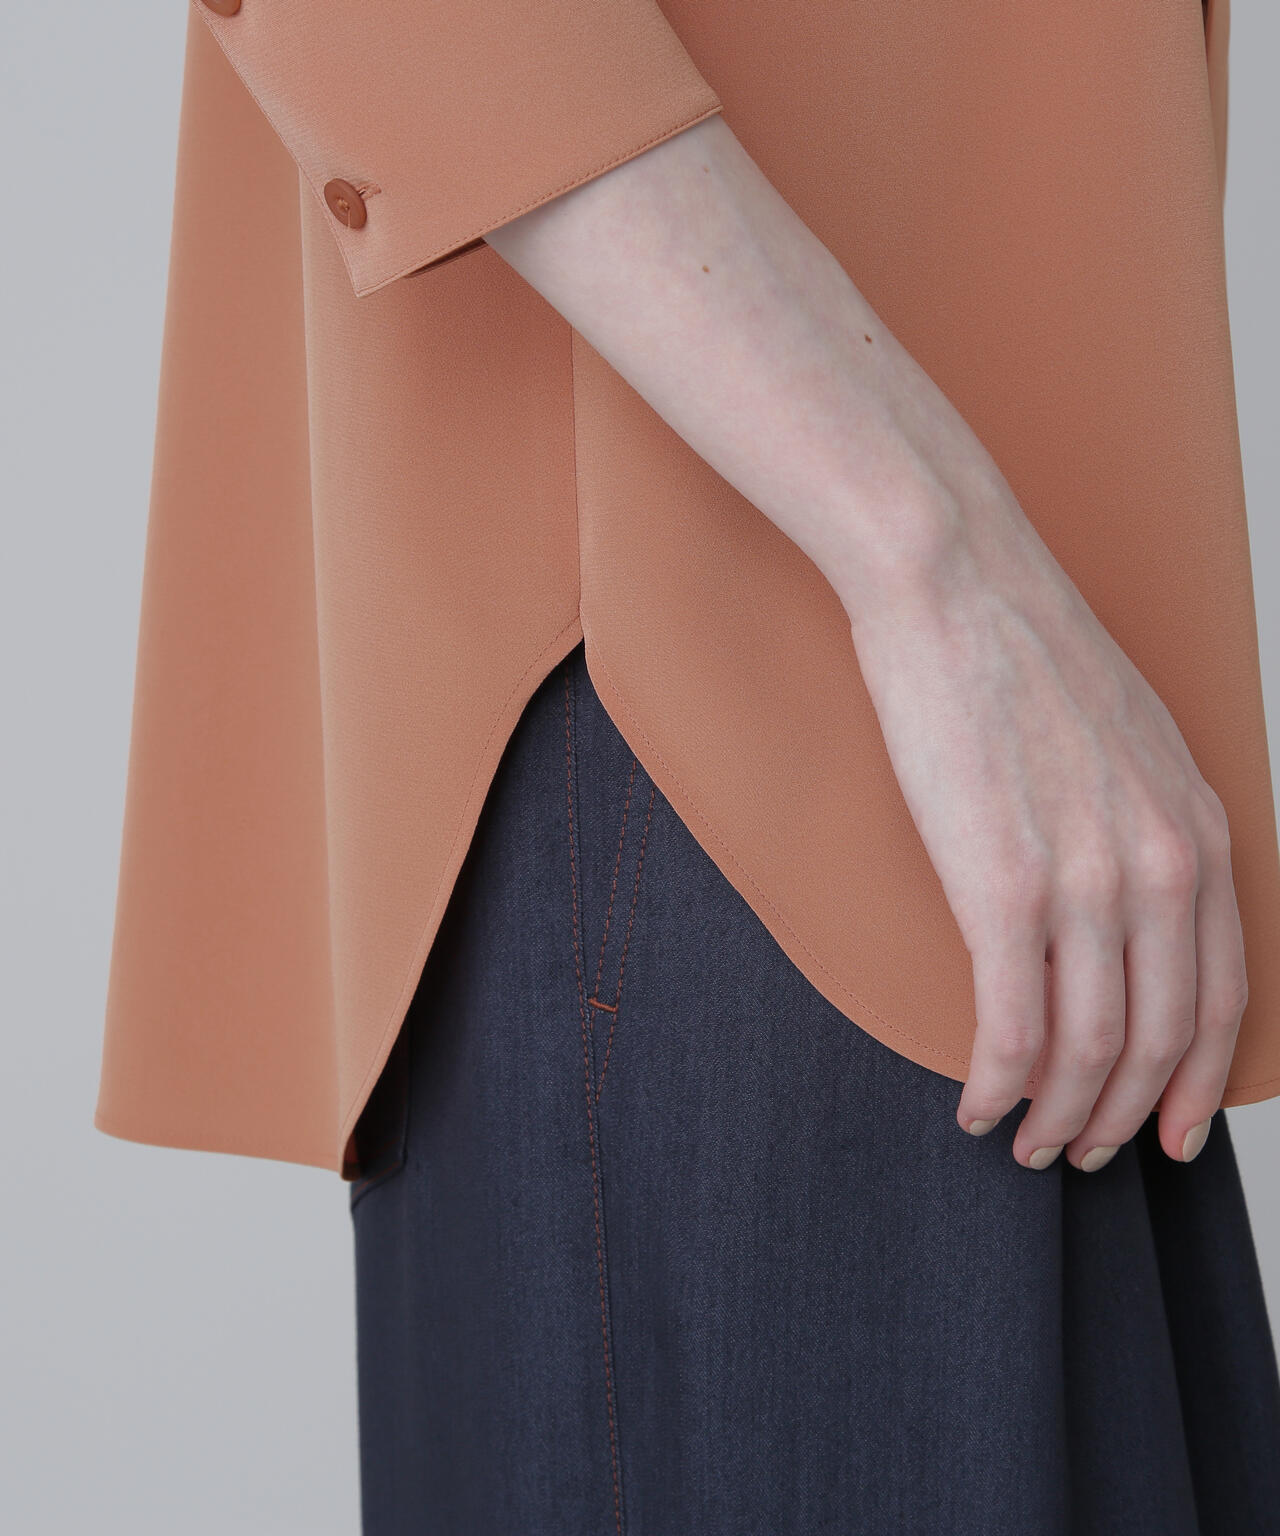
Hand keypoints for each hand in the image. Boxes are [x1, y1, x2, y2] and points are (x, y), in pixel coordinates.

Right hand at [841, 466, 1245, 1170]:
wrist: (956, 582)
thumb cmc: (1023, 649)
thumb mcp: (1131, 737)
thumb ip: (1147, 824)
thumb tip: (1124, 899)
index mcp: (1200, 828)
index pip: (1223, 995)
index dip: (1197, 1082)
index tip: (1169, 1130)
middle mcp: (1161, 865)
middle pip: (1161, 1039)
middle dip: (1125, 1118)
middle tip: (1086, 1154)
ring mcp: (1086, 879)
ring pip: (1089, 1050)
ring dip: (1059, 1116)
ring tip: (1027, 1141)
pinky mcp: (1001, 886)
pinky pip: (1012, 1027)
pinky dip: (998, 1085)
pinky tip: (978, 1106)